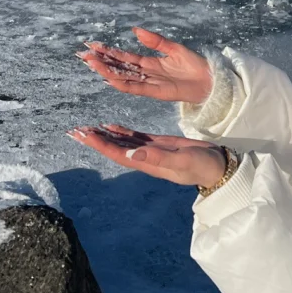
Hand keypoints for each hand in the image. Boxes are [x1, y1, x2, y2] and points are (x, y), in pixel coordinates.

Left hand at [69, 125, 227, 187]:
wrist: (217, 165)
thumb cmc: (202, 165)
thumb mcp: (182, 160)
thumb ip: (159, 156)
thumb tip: (133, 153)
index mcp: (148, 163)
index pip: (118, 153)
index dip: (100, 145)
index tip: (84, 135)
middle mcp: (145, 158)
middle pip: (114, 149)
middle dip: (95, 140)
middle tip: (75, 131)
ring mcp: (151, 151)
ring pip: (122, 142)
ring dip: (104, 136)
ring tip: (86, 128)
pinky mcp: (158, 144)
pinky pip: (134, 137)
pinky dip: (121, 132)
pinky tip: (110, 127)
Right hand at [78, 28, 212, 104]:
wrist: (209, 81)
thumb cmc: (194, 65)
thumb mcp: (173, 48)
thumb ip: (155, 40)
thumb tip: (135, 30)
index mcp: (149, 62)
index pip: (124, 57)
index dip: (108, 52)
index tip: (92, 45)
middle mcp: (146, 73)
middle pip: (119, 67)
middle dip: (101, 61)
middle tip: (82, 55)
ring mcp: (150, 83)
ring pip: (123, 77)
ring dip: (107, 71)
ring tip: (91, 63)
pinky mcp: (156, 92)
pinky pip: (136, 88)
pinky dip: (122, 84)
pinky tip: (110, 78)